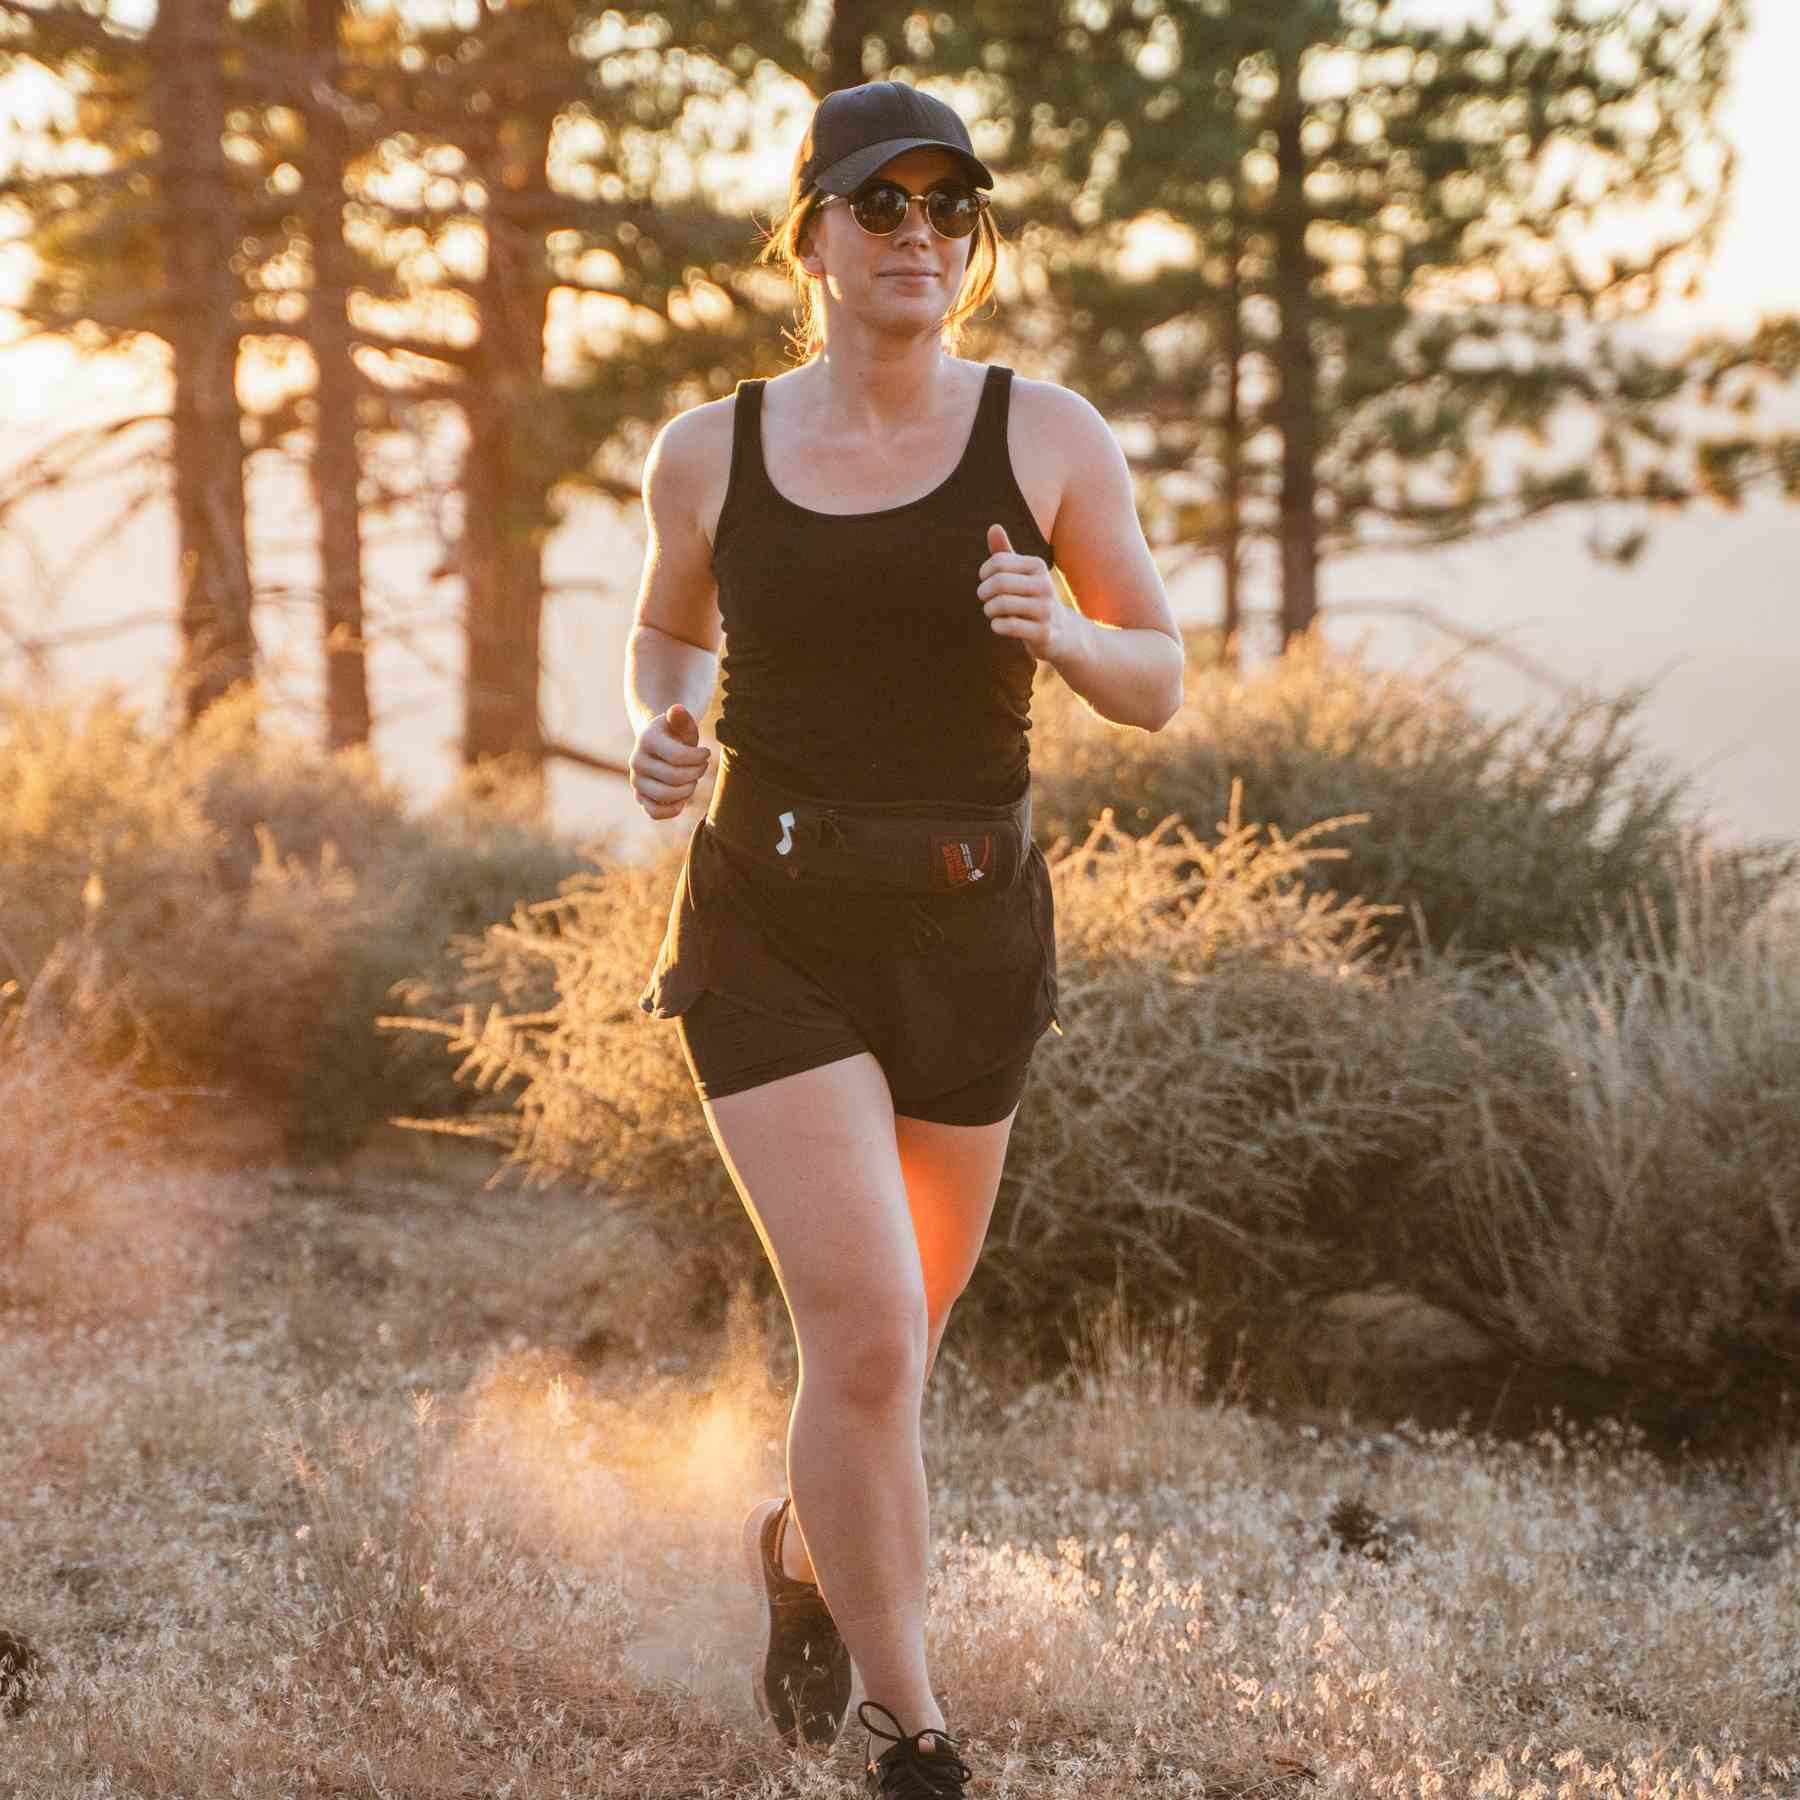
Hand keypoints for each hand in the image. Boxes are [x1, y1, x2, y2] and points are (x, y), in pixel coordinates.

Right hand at [628, 701, 710, 820]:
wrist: (660, 747)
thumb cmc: (676, 735)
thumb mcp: (682, 724)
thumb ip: (682, 718)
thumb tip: (676, 709)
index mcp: (646, 739)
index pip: (678, 756)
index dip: (699, 758)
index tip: (706, 753)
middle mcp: (636, 761)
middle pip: (674, 777)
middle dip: (696, 773)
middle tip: (702, 767)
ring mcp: (636, 781)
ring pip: (666, 796)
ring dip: (687, 790)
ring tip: (692, 780)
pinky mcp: (640, 798)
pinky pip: (655, 813)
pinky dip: (673, 809)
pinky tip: (683, 798)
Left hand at [977, 523, 1067, 662]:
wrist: (1062, 632)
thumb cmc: (1033, 597)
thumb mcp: (1021, 575)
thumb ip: (1004, 553)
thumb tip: (993, 526)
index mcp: (1038, 566)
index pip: (998, 561)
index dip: (984, 572)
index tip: (985, 580)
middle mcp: (1045, 585)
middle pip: (999, 582)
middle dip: (984, 592)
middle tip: (985, 598)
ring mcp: (1045, 610)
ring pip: (1002, 604)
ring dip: (989, 609)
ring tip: (991, 611)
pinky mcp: (1043, 632)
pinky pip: (1009, 626)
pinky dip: (996, 625)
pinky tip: (998, 624)